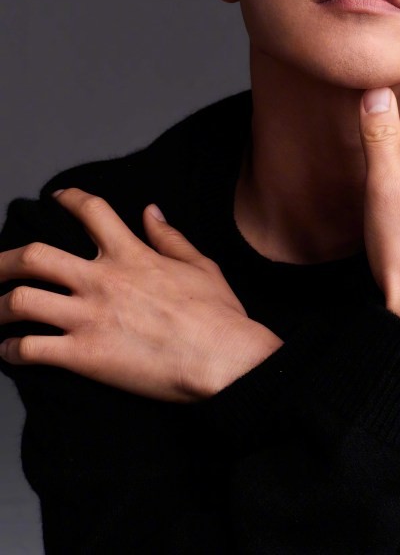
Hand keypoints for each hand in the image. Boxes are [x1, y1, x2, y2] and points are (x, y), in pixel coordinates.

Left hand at [0, 189, 282, 400]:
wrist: (221, 358)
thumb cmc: (217, 314)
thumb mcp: (199, 265)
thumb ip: (170, 237)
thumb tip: (151, 211)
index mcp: (131, 254)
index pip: (90, 212)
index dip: (68, 199)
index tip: (55, 198)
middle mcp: (102, 279)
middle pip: (34, 256)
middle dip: (5, 259)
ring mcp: (88, 317)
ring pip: (21, 302)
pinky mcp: (83, 356)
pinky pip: (30, 349)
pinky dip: (11, 350)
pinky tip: (9, 351)